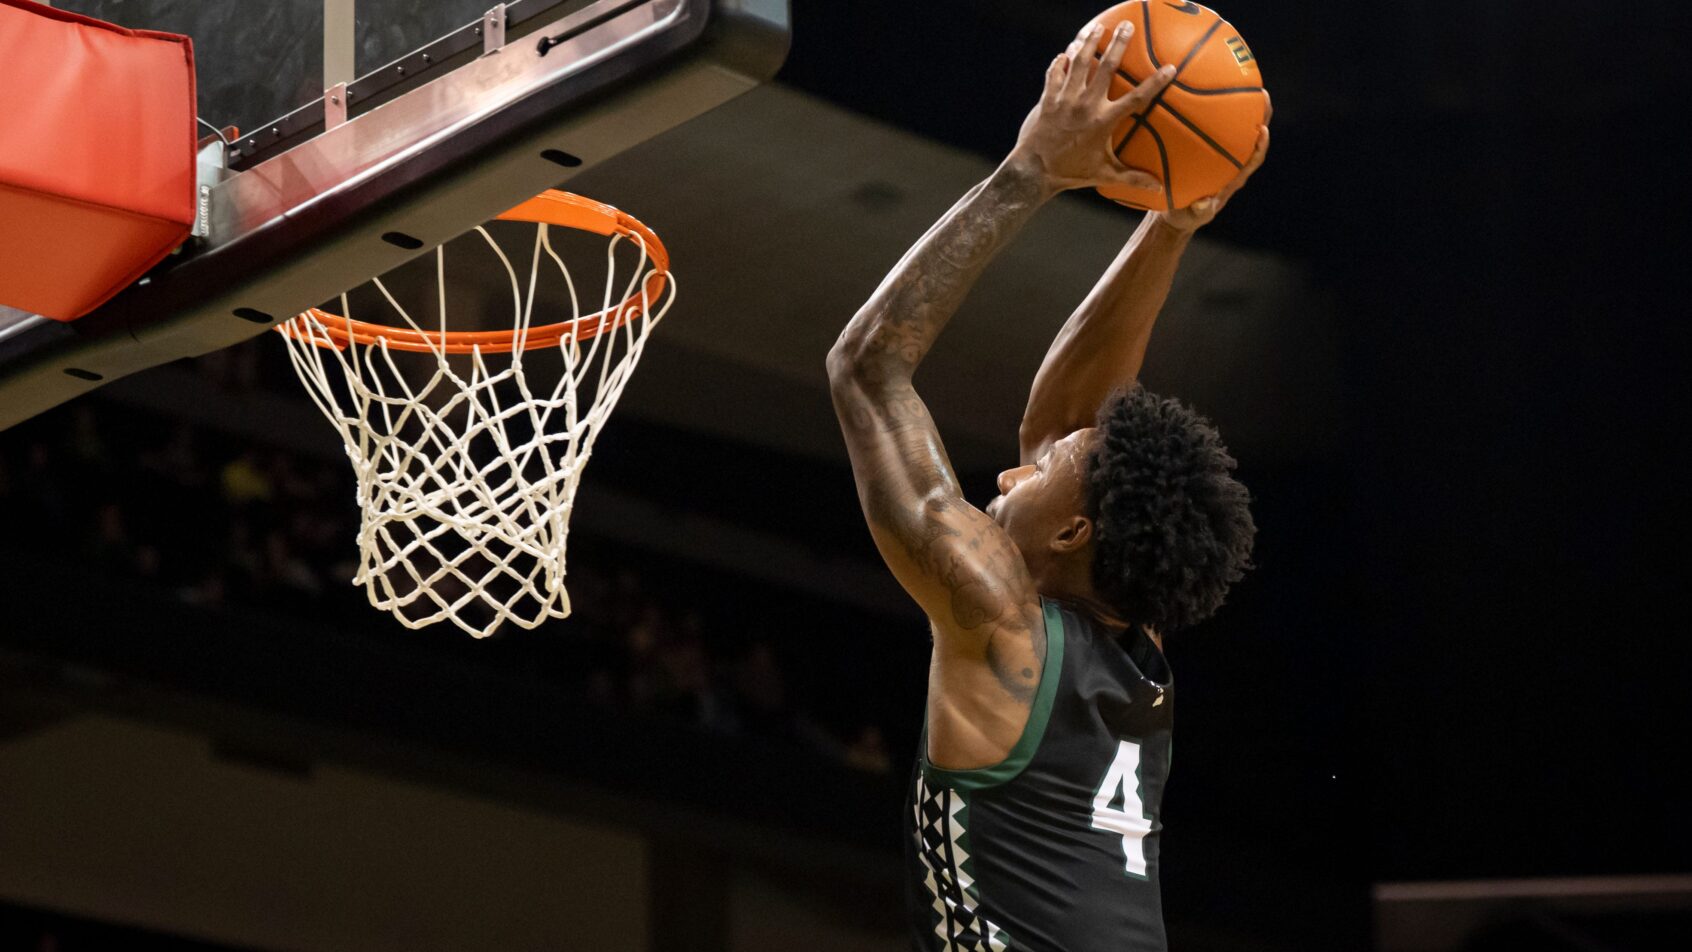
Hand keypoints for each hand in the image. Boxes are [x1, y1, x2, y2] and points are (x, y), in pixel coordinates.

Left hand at [1009, 21, 1174, 193]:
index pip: (1136, 99)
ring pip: (1078, 63)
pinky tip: (1066, 52)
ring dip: (1088, 43)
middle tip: (1126, 25)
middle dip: (1117, 44)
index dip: (1155, 83)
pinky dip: (1060, 61)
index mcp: (1103, 122)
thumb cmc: (1071, 173)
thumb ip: (1132, 177)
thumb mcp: (1104, 175)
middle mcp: (1085, 105)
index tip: (1170, 68)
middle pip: (1106, 67)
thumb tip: (1157, 188)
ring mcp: (1065, 99)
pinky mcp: (1048, 98)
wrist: (1033, 172)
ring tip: (1096, 27)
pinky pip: (1055, 73)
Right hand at [1155, 94, 1271, 231]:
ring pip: (1236, 128)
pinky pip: (1214, 129)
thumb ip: (1198, 210)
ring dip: (1242, 107)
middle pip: (1252, 137)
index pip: (1253, 160)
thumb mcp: (1190, 216)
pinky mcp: (1208, 151)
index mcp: (1233, 179)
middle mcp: (1232, 165)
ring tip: (1242, 82)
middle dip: (1260, 116)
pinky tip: (1204, 93)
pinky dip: (1215, 112)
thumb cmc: (1185, 213)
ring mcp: (1222, 157)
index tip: (1263, 130)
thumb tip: (1203, 204)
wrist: (1177, 212)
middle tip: (1262, 93)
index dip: (1260, 146)